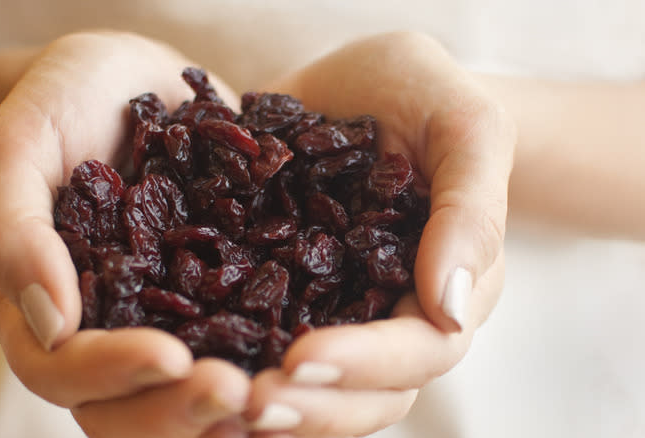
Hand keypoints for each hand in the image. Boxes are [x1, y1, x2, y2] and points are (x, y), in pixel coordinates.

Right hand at [0, 32, 249, 437]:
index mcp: (35, 306)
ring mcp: (160, 320)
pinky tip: (310, 371)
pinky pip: (237, 352)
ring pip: (180, 400)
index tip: (172, 356)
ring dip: (225, 413)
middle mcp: (99, 328)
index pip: (62, 368)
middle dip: (178, 411)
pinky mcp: (214, 301)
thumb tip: (51, 323)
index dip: (111, 373)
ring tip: (277, 396)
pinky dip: (266, 373)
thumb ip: (13, 229)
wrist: (127, 79)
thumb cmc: (63, 100)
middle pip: (123, 411)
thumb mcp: (19, 144)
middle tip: (239, 394)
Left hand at [245, 32, 514, 436]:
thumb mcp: (464, 127)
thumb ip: (471, 210)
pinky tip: (188, 375)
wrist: (359, 84)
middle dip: (313, 405)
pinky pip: (264, 347)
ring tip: (214, 402)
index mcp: (450, 285)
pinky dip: (237, 370)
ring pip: (318, 390)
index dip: (367, 364)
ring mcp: (336, 311)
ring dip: (273, 408)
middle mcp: (392, 313)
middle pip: (369, 393)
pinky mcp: (284, 297)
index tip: (302, 359)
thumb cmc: (423, 94)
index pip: (422, 348)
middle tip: (249, 401)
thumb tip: (452, 308)